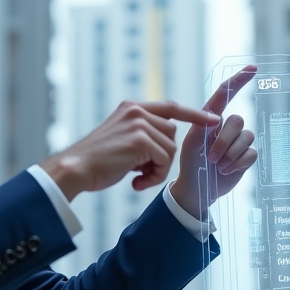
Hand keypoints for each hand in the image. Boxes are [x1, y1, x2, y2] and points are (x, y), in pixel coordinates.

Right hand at [41, 100, 219, 201]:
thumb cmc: (96, 162)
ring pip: (170, 148)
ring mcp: (139, 123)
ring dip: (158, 169)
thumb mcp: (121, 137)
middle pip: (172, 133)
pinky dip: (154, 176)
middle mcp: (136, 111)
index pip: (171, 107)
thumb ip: (141, 133)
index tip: (213, 119)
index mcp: (131, 107)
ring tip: (137, 177)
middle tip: (142, 173)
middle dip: (163, 156)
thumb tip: (165, 142)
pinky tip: (135, 182)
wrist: (76, 169)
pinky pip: (163, 160)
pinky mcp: (140, 140)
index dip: (194, 114)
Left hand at [170, 66, 257, 220]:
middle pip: (238, 121)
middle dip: (224, 142)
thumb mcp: (192, 142)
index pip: (226, 94)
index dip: (239, 80)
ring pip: (246, 138)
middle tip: (211, 157)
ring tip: (217, 165)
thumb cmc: (191, 163)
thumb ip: (203, 125)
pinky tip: (226, 170)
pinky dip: (237, 164)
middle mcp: (227, 126)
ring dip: (230, 155)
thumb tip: (222, 117)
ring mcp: (238, 141)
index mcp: (211, 118)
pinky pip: (251, 153)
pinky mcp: (246, 156)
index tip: (252, 68)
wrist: (197, 189)